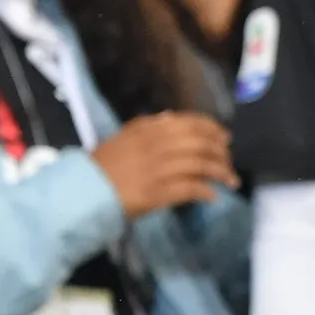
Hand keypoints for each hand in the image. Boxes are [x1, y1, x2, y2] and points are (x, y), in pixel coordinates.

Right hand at [90, 113, 235, 216]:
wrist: (83, 192)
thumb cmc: (103, 166)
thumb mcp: (122, 137)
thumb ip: (146, 125)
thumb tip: (171, 117)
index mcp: (147, 131)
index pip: (189, 123)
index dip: (212, 129)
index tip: (225, 137)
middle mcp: (155, 147)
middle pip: (200, 144)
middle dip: (221, 152)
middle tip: (229, 161)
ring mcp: (157, 170)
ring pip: (199, 166)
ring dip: (221, 173)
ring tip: (231, 180)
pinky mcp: (157, 193)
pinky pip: (189, 189)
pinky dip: (205, 192)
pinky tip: (213, 196)